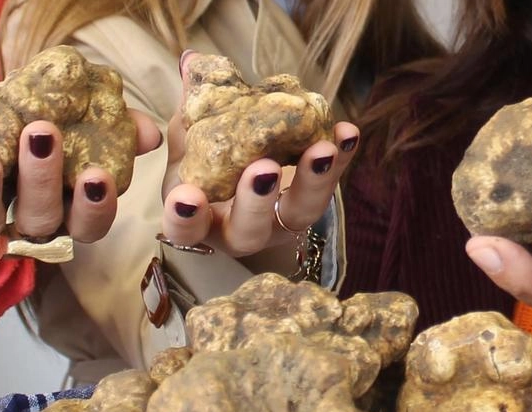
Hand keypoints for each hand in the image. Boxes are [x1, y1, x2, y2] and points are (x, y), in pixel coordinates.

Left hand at [0, 111, 161, 245]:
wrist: (5, 116)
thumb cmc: (44, 121)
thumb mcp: (84, 121)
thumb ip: (120, 128)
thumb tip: (150, 134)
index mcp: (69, 208)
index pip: (90, 224)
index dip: (96, 208)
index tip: (98, 175)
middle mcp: (33, 218)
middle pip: (43, 221)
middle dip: (43, 181)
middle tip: (45, 132)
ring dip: (6, 177)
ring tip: (15, 134)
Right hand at [160, 51, 356, 257]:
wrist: (245, 178)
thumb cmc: (208, 166)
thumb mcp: (191, 141)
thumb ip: (191, 109)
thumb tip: (192, 61)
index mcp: (199, 221)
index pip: (186, 228)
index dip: (184, 216)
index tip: (186, 195)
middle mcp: (241, 231)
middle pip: (249, 231)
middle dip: (256, 201)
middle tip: (264, 168)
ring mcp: (282, 222)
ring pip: (300, 213)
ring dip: (313, 181)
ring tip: (322, 149)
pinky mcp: (314, 203)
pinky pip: (330, 185)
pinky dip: (341, 159)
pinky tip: (347, 133)